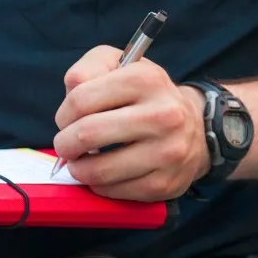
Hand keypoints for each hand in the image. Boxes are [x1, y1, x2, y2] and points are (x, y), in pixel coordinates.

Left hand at [53, 46, 210, 200]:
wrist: (193, 127)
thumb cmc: (143, 96)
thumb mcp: (119, 65)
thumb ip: (88, 68)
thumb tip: (71, 90)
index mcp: (146, 80)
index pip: (80, 100)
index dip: (63, 114)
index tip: (66, 121)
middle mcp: (163, 115)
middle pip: (87, 135)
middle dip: (65, 144)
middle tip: (67, 145)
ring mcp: (167, 152)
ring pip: (97, 170)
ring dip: (79, 169)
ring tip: (82, 161)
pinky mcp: (164, 183)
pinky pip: (112, 191)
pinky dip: (99, 185)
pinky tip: (106, 173)